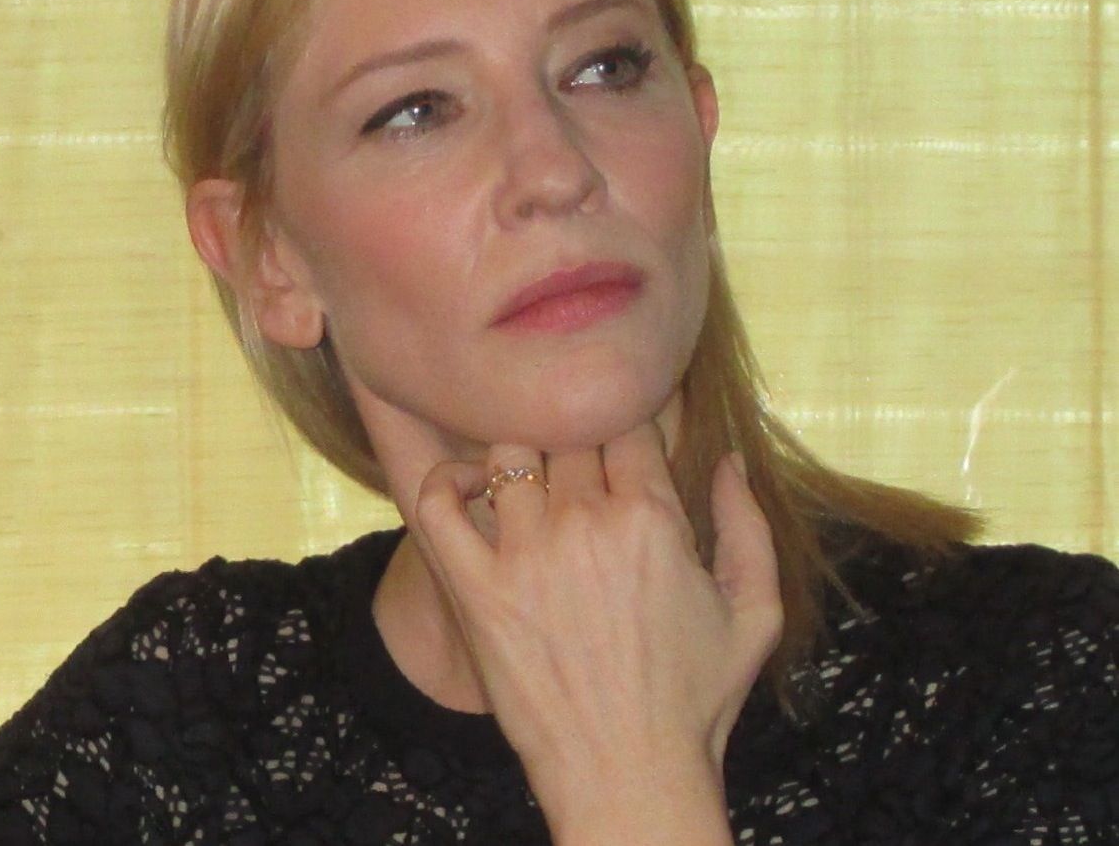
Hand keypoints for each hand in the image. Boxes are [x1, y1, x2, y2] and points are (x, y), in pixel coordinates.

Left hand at [408, 423, 782, 845]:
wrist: (629, 775)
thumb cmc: (695, 700)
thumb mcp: (755, 612)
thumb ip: (748, 525)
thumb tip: (731, 457)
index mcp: (652, 519)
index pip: (626, 421)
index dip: (623, 419)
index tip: (618, 439)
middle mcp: (585, 525)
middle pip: (567, 431)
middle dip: (576, 437)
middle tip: (577, 462)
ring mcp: (524, 555)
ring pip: (507, 453)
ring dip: (521, 457)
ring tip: (532, 479)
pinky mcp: (475, 590)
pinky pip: (438, 505)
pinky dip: (447, 482)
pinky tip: (471, 488)